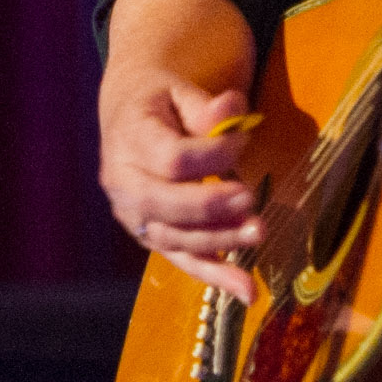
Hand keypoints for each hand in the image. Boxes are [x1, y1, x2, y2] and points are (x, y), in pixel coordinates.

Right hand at [98, 0, 263, 295]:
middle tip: (250, 199)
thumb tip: (232, 110)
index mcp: (128, 139)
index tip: (244, 140)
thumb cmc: (162, 102)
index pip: (171, 159)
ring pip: (173, 238)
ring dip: (218, 242)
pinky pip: (182, 261)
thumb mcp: (180, 91)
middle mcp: (123, 183)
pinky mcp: (152, 237)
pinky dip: (215, 277)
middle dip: (209, 206)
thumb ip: (206, 106)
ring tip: (258, 233)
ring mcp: (134, 216)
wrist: (132, 117)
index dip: (212, 154)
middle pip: (162, 205)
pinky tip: (247, 290)